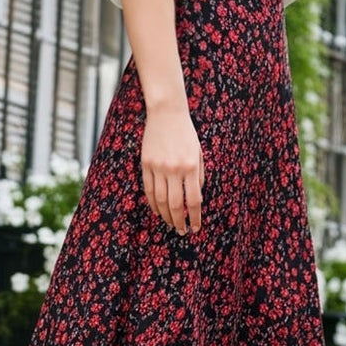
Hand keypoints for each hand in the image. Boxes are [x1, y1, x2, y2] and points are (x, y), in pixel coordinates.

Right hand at [141, 106, 203, 234]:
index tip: (196, 228)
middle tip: (181, 231)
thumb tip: (195, 200)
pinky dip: (153, 203)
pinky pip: (148, 190)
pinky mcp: (146, 164)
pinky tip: (158, 211)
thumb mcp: (198, 154)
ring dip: (165, 216)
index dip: (195, 217)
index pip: (193, 200)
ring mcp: (158, 167)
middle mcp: (174, 169)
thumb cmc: (186, 134)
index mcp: (191, 167)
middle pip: (175, 205)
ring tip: (170, 224)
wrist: (167, 113)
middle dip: (179, 222)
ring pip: (160, 200)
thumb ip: (198, 176)